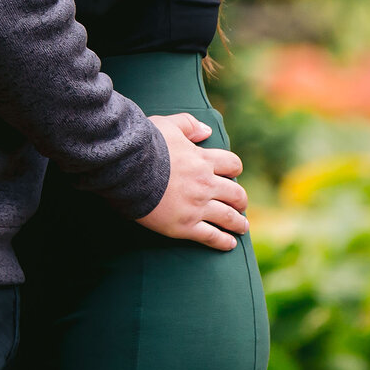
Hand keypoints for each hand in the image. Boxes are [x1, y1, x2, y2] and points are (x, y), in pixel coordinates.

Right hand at [133, 114, 247, 250]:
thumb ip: (189, 124)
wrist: (127, 168)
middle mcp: (205, 184)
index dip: (235, 170)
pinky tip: (229, 244)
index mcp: (203, 160)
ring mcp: (197, 206)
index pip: (232, 164)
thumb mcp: (168, 125)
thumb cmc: (145, 145)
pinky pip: (211, 236)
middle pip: (235, 194)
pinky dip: (223, 242)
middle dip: (240, 200)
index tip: (234, 175)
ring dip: (238, 223)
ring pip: (228, 217)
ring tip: (242, 228)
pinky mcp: (184, 225)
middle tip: (240, 205)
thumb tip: (207, 130)